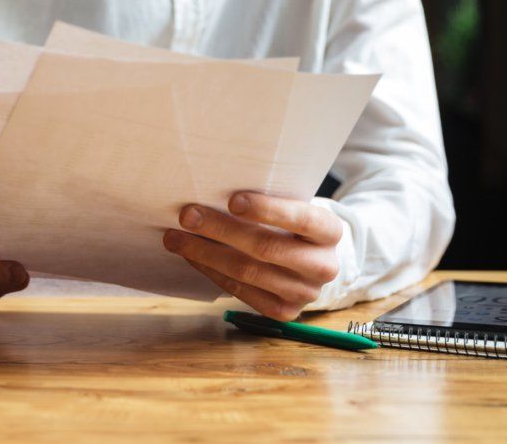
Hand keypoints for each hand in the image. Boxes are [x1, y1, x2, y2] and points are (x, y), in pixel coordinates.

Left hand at [163, 192, 342, 320]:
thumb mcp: (292, 208)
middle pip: (266, 247)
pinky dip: (211, 271)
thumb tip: (213, 193)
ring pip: (248, 272)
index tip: (233, 200)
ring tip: (176, 238)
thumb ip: (267, 204)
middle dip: (221, 229)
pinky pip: (240, 291)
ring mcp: (305, 294)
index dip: (267, 209)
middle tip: (188, 215)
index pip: (301, 218)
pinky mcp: (284, 312)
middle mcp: (323, 265)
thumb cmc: (291, 226)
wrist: (311, 262)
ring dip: (206, 253)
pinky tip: (192, 257)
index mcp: (329, 231)